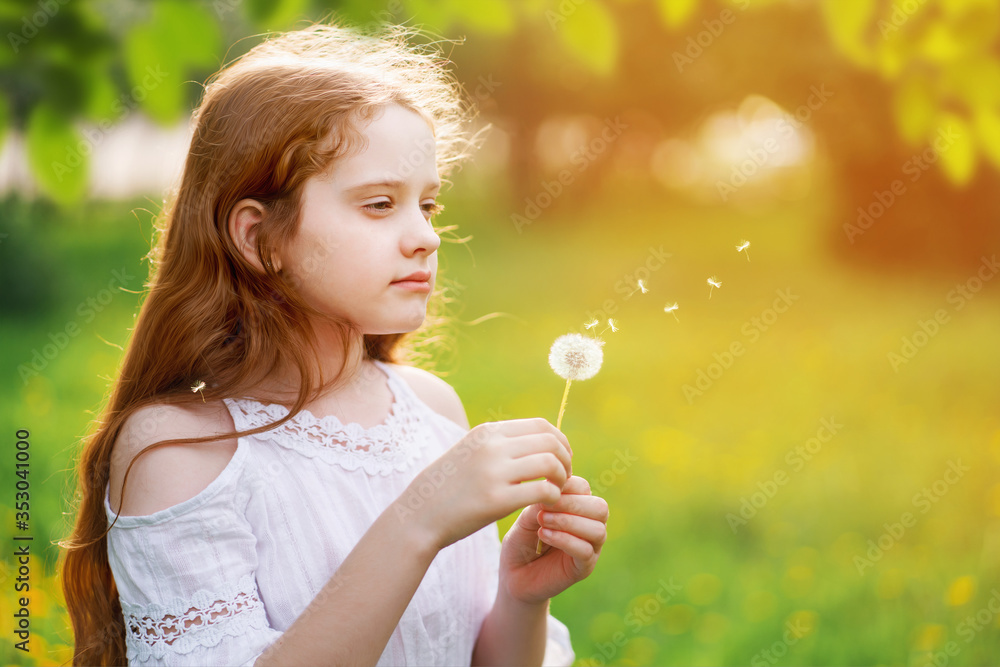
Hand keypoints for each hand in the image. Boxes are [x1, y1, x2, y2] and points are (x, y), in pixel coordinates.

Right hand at [396, 418, 573, 551]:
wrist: (420, 514)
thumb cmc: (449, 487)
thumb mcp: (471, 453)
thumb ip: (499, 445)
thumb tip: (536, 441)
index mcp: (488, 432)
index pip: (541, 425)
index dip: (560, 442)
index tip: (561, 460)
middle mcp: (492, 446)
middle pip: (550, 442)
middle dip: (566, 459)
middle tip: (564, 478)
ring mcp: (493, 472)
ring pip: (550, 463)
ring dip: (562, 478)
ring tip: (556, 491)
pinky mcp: (496, 500)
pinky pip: (542, 491)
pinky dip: (553, 497)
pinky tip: (547, 505)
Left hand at [497, 475, 607, 604]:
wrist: (514, 576)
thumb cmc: (521, 542)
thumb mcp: (526, 518)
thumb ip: (540, 503)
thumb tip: (553, 490)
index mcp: (578, 507)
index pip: (583, 488)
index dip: (565, 485)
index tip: (542, 491)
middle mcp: (589, 525)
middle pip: (600, 507)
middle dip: (572, 504)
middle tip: (545, 508)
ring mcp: (591, 547)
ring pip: (598, 530)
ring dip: (568, 522)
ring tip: (542, 522)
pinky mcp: (584, 568)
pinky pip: (586, 551)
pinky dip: (565, 540)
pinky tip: (544, 535)